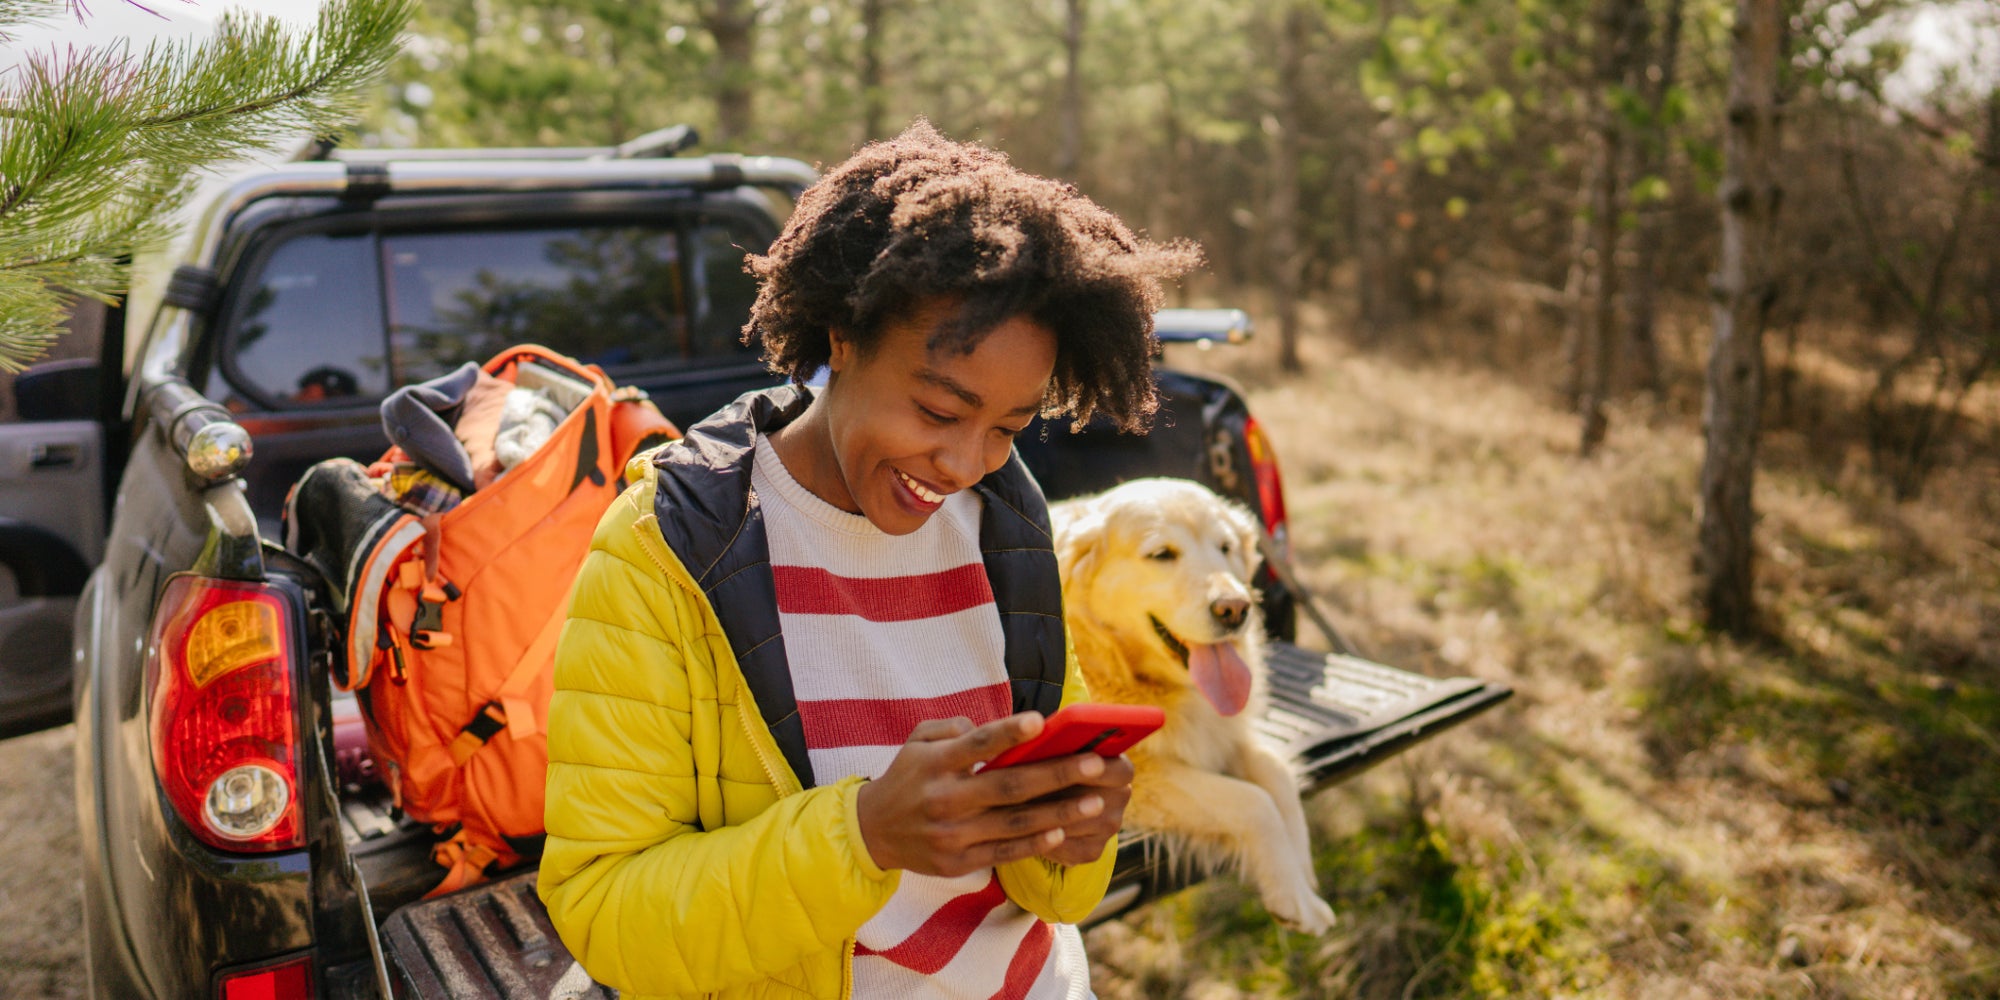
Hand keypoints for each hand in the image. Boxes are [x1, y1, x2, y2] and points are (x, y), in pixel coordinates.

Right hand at [855, 713, 1132, 877]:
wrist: (872, 832)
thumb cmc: (907, 777)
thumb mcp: (917, 741)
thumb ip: (953, 728)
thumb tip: (996, 729)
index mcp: (935, 763)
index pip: (977, 745)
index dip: (1009, 733)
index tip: (1042, 722)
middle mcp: (944, 799)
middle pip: (1009, 786)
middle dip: (1057, 775)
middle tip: (1096, 763)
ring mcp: (952, 834)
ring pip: (1015, 823)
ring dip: (1059, 812)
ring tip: (1095, 802)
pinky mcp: (958, 862)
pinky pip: (1004, 851)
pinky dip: (1034, 843)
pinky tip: (1062, 831)